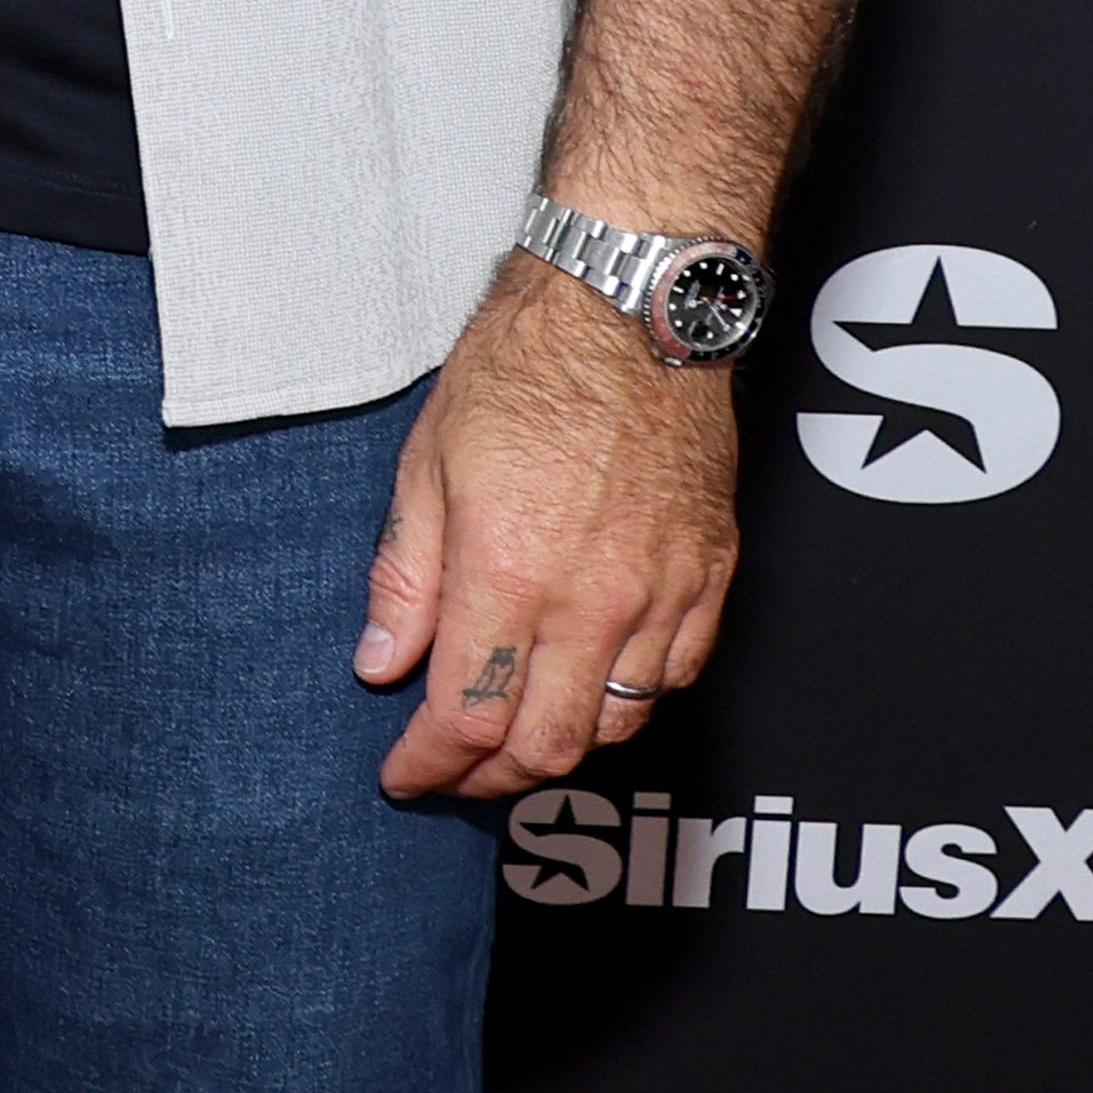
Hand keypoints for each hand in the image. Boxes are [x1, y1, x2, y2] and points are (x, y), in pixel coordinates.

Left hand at [358, 252, 739, 798]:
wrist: (631, 313)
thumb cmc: (522, 370)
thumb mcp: (426, 465)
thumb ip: (405, 578)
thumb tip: (381, 664)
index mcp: (509, 572)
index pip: (468, 716)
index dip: (429, 766)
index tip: (401, 776)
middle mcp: (594, 600)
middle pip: (547, 745)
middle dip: (487, 779)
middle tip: (448, 775)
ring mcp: (663, 594)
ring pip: (617, 725)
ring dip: (559, 748)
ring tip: (510, 738)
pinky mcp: (712, 578)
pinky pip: (674, 678)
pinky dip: (625, 704)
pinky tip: (586, 690)